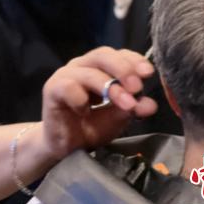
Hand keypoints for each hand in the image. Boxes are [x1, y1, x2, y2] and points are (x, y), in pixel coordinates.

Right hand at [41, 47, 156, 161]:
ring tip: (125, 104)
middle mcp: (84, 65)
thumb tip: (151, 104)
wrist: (63, 149)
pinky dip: (81, 98)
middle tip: (137, 87)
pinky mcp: (52, 88)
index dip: (134, 60)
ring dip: (109, 86)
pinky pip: (69, 87)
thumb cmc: (90, 127)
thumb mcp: (117, 118)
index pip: (119, 54)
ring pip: (89, 70)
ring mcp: (66, 74)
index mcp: (101, 67)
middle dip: (123, 69)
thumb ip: (132, 108)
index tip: (148, 73)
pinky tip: (86, 112)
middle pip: (103, 55)